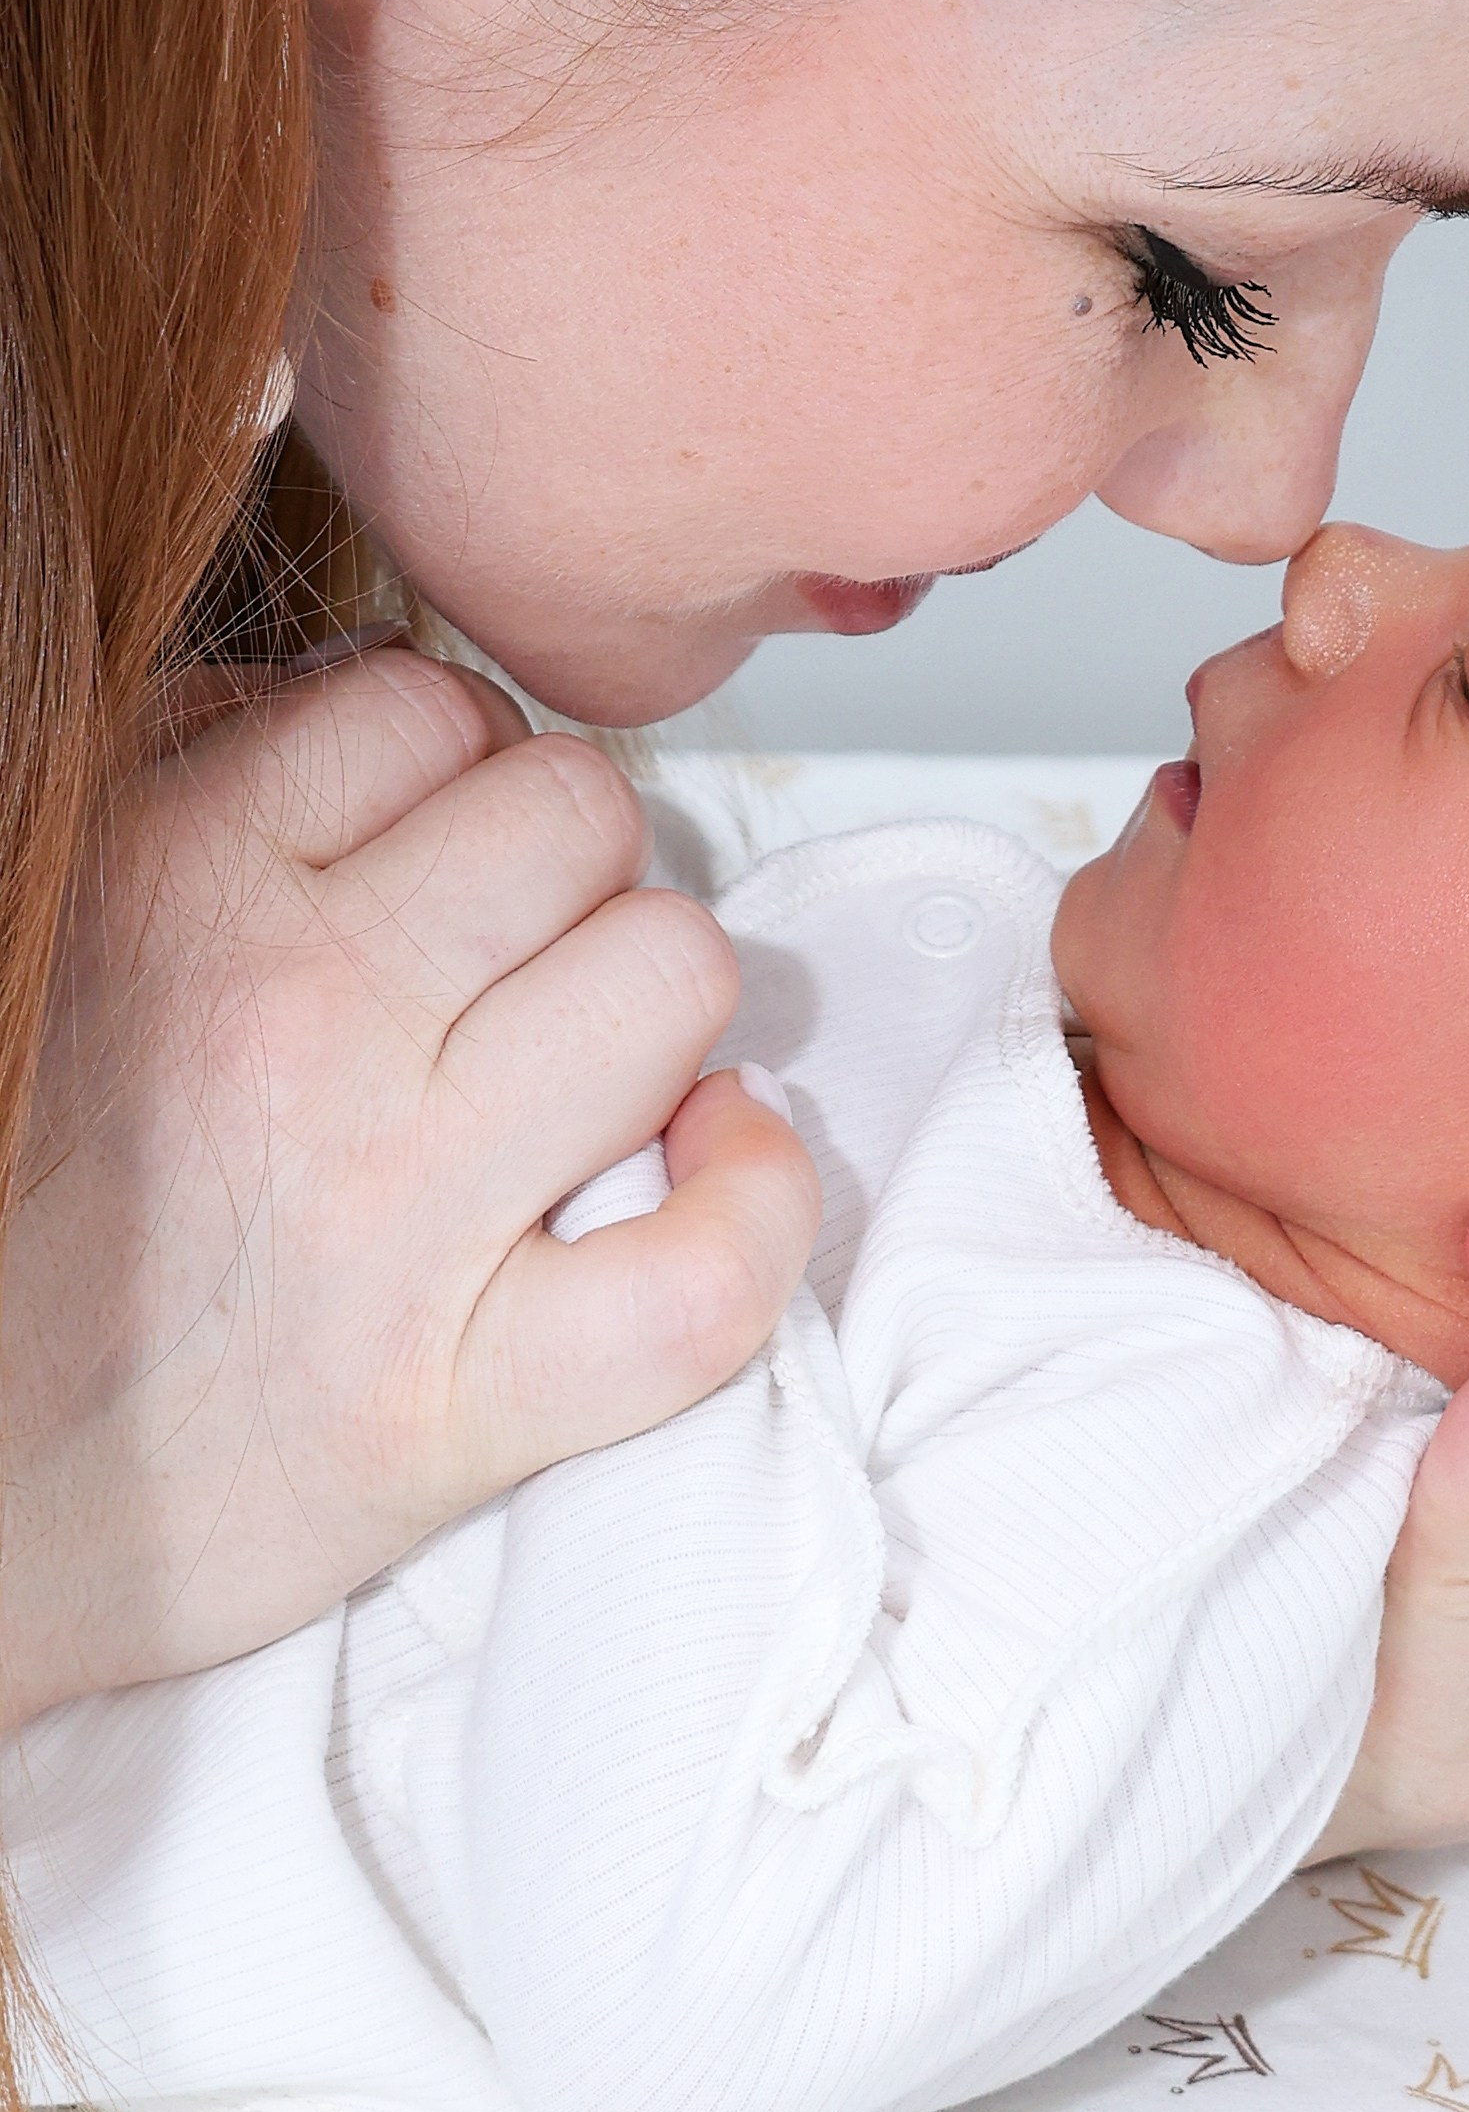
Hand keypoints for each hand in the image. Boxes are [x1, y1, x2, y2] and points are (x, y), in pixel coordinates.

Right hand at [0, 651, 819, 1724]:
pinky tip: (704, 1170)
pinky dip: (752, 1210)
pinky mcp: (455, 1405)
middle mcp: (292, 1027)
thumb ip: (195, 773)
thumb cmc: (25, 1197)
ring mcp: (389, 1216)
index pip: (429, 707)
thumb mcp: (58, 916)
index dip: (455, 769)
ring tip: (579, 1067)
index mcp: (173, 891)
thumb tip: (365, 710)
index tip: (433, 854)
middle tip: (506, 966)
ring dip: (651, 1009)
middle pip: (579, 812)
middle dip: (564, 871)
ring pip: (671, 971)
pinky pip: (702, 1276)